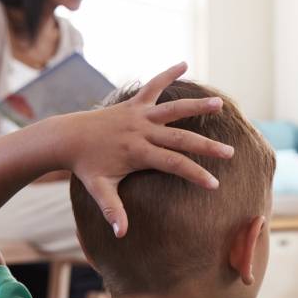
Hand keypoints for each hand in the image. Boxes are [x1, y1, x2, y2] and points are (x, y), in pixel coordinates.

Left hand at [65, 62, 234, 237]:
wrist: (67, 137)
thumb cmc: (86, 166)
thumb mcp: (99, 189)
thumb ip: (112, 210)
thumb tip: (121, 234)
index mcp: (137, 152)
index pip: (172, 164)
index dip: (194, 174)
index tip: (214, 184)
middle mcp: (141, 131)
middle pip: (180, 138)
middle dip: (206, 146)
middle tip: (230, 153)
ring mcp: (138, 114)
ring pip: (173, 109)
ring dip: (197, 106)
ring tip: (220, 104)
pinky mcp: (133, 103)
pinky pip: (152, 85)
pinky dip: (167, 73)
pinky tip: (184, 63)